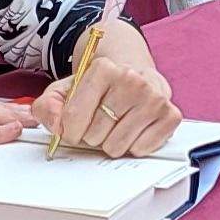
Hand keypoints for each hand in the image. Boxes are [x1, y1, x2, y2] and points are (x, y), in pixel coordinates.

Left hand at [30, 20, 181, 157]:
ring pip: (117, 146)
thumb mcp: (65, 91)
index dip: (69, 131)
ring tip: (117, 124)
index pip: (73, 118)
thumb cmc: (100, 88)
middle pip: (94, 135)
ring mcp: (154, 98)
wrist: (135, 76)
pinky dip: (134, 146)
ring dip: (112, 142)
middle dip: (92, 136)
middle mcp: (131, 80)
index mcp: (103, 69)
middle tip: (100, 122)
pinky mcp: (171, 115)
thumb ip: (48, 107)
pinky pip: (140, 150)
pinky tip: (134, 128)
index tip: (74, 127)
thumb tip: (56, 127)